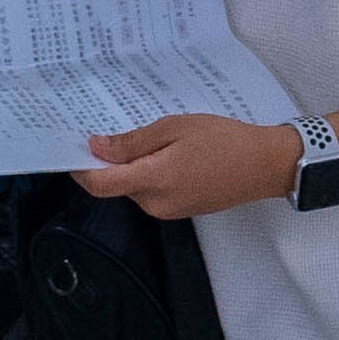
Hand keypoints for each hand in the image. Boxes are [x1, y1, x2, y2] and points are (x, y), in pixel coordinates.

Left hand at [76, 115, 299, 221]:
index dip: (80, 168)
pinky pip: (153, 193)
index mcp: (153, 181)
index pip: (99, 185)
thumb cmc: (223, 140)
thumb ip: (133, 142)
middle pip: (117, 185)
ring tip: (157, 137)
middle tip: (120, 128)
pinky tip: (171, 153)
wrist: (266, 165)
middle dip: (112, 162)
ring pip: (135, 188)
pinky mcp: (181, 210)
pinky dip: (151, 174)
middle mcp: (156, 204)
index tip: (73, 148)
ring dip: (134, 166)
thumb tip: (97, 148)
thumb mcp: (175, 128)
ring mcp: (169, 211)